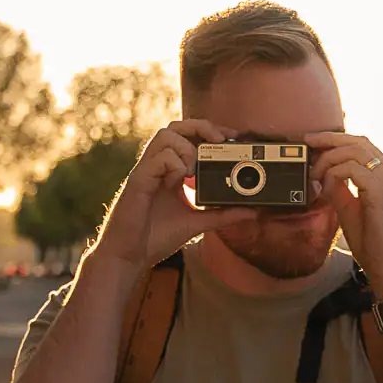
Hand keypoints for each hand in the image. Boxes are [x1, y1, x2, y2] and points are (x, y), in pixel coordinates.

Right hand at [84, 120, 255, 274]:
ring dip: (187, 147)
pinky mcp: (138, 181)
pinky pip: (159, 158)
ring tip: (195, 170)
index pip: (188, 137)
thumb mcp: (197, 223)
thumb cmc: (155, 238)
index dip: (210, 131)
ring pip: (165, 134)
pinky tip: (178, 183)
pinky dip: (175, 165)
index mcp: (169, 172)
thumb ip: (222, 215)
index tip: (233, 137)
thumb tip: (252, 212)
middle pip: (175, 127)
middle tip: (220, 139)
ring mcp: (147, 171)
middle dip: (201, 126)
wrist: (130, 256)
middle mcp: (157, 166)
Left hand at [308, 134, 382, 295]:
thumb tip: (324, 175)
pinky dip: (333, 174)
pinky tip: (325, 188)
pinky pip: (352, 170)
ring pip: (355, 151)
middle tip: (307, 142)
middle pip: (360, 141)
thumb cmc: (374, 245)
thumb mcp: (350, 210)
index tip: (315, 142)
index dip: (338, 140)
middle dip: (330, 139)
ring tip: (314, 174)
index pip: (365, 146)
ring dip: (328, 159)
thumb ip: (340, 190)